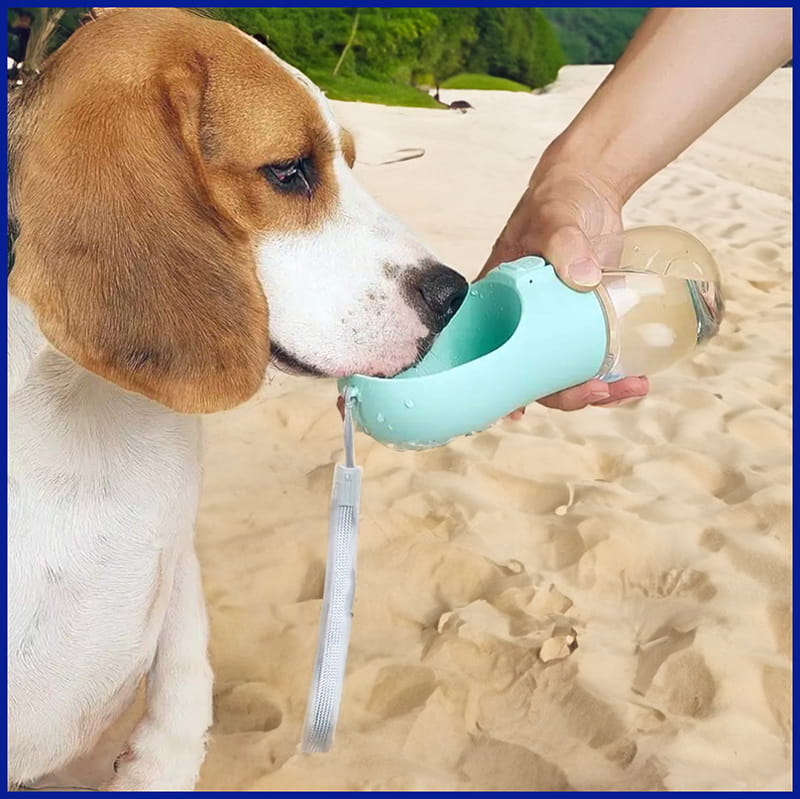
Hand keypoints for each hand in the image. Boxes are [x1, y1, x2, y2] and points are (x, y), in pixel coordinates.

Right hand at [480, 149, 649, 412]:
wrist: (590, 190)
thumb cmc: (558, 200)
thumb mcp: (555, 219)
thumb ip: (564, 243)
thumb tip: (583, 277)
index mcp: (497, 304)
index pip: (488, 353)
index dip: (499, 387)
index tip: (515, 410)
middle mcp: (522, 322)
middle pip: (532, 375)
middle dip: (565, 394)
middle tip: (597, 390)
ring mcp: (554, 327)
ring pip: (565, 374)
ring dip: (595, 391)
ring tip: (631, 388)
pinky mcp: (584, 324)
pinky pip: (592, 358)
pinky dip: (612, 374)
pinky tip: (635, 379)